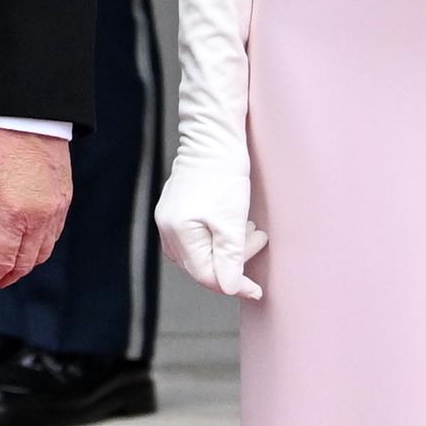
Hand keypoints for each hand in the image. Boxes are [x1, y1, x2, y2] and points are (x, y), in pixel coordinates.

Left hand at [0, 127, 71, 296]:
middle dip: (4, 278)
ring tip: (5, 266)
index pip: (1, 262)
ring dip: (23, 266)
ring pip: (41, 254)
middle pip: (24, 264)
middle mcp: (39, 217)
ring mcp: (55, 211)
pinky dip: (38, 248)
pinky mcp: (64, 202)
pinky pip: (53, 237)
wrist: (30, 117)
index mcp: (13, 214)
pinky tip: (24, 244)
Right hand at [155, 155, 267, 299]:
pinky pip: (196, 238)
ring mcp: (168, 219)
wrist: (213, 136)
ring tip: (248, 229)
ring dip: (227, 250)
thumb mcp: (232, 219)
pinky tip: (232, 226)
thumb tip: (230, 288)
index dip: (235, 285)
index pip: (206, 275)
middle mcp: (167, 229)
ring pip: (200, 253)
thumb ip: (230, 257)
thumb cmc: (223, 173)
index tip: (257, 289)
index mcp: (179, 233)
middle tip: (258, 240)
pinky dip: (217, 238)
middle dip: (233, 262)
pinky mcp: (175, 210)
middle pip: (202, 266)